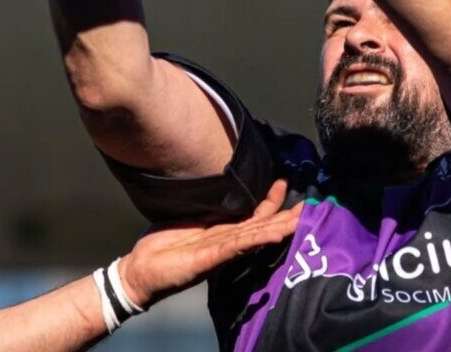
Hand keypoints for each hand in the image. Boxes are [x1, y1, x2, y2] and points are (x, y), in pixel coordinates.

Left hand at [119, 179, 300, 307]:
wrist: (141, 271)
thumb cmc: (162, 245)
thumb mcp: (187, 218)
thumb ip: (205, 205)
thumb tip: (216, 182)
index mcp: (222, 231)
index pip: (252, 215)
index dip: (269, 200)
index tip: (283, 180)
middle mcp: (226, 241)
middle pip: (261, 226)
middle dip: (285, 217)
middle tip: (309, 205)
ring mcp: (221, 251)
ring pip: (255, 236)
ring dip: (279, 228)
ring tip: (299, 219)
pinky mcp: (210, 259)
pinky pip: (237, 246)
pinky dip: (257, 239)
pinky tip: (273, 233)